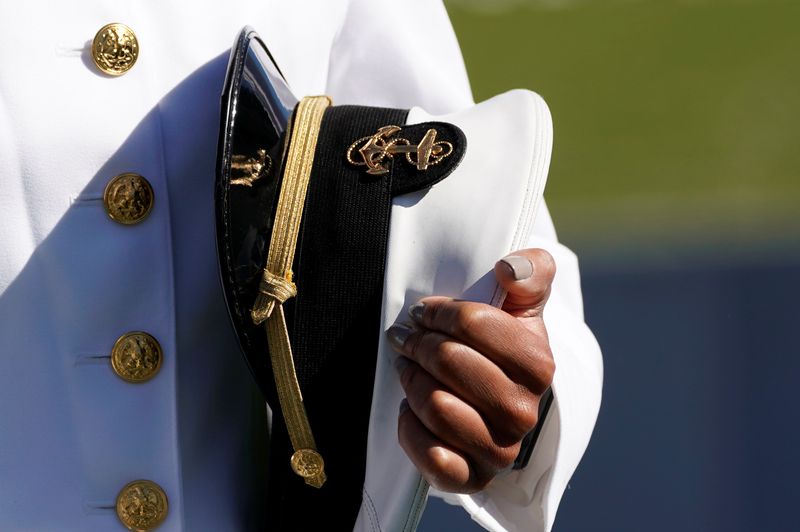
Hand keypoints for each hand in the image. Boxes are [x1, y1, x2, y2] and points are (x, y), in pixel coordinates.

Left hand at [387, 248, 555, 492]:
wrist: (498, 403)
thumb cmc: (502, 348)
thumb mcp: (520, 305)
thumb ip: (529, 272)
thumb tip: (508, 268)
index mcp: (539, 365)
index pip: (473, 323)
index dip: (439, 313)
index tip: (425, 312)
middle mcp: (523, 412)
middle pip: (448, 361)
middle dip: (419, 344)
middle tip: (407, 338)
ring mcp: (499, 449)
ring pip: (436, 406)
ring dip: (412, 381)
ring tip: (408, 368)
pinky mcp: (472, 478)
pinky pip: (432, 457)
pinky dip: (412, 429)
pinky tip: (412, 410)